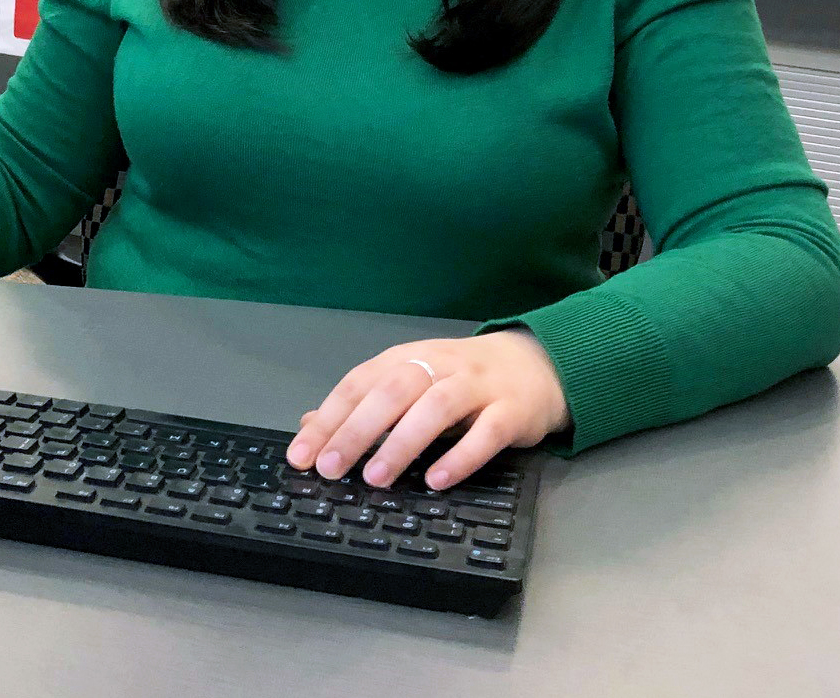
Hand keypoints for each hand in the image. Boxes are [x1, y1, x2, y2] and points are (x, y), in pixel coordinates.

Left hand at [285, 330, 570, 491]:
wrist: (537, 365)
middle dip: (357, 430)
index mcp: (409, 358)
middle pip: (394, 391)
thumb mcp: (411, 384)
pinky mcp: (511, 410)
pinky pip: (486, 432)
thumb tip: (308, 426)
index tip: (302, 455)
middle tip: (331, 468)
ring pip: (436, 407)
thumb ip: (364, 404)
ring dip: (402, 442)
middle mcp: (440, 366)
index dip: (329, 418)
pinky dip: (460, 456)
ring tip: (376, 478)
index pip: (360, 383)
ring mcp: (477, 386)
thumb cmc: (462, 380)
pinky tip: (436, 481)